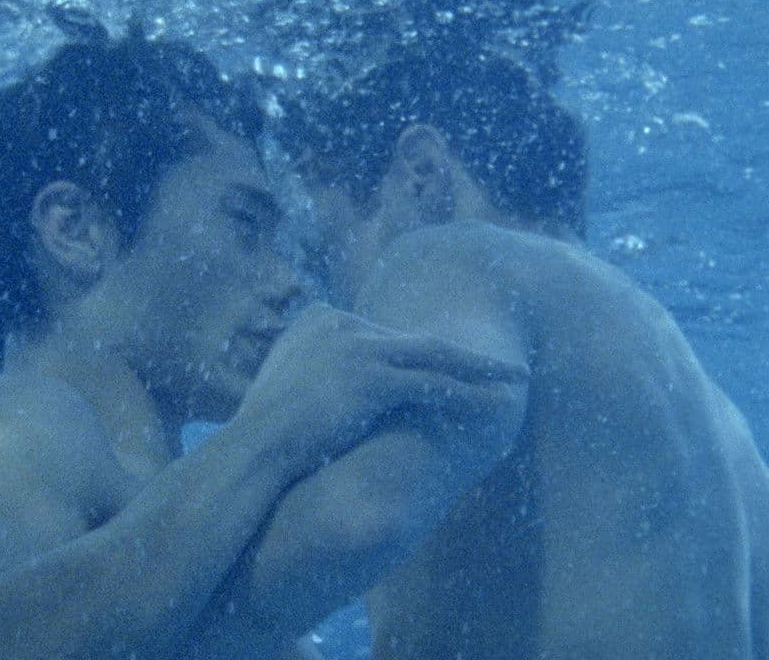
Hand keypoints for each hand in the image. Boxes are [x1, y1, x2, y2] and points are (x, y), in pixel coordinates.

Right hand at [238, 303, 526, 470]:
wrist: (253, 451)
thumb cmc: (268, 431)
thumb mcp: (291, 382)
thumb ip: (319, 366)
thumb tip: (342, 380)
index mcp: (321, 317)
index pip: (387, 336)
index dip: (425, 354)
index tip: (456, 364)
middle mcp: (341, 323)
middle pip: (417, 341)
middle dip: (463, 355)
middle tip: (501, 363)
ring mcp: (358, 347)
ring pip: (435, 358)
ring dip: (480, 370)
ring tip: (515, 377)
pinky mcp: (371, 377)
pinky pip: (433, 386)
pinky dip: (469, 395)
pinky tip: (498, 403)